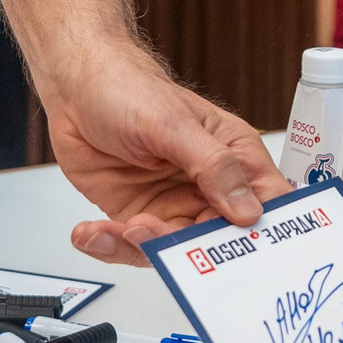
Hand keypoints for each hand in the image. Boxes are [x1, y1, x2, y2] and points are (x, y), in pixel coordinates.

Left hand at [56, 45, 290, 264]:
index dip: (264, 233)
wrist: (75, 89)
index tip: (244, 254)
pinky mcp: (136, 216)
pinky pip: (130, 247)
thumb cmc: (129, 89)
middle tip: (163, 238)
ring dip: (144, 247)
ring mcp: (172, 205)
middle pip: (219, 240)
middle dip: (191, 250)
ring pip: (173, 251)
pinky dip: (110, 246)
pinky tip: (91, 234)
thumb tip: (248, 209)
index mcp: (234, 156)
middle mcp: (207, 187)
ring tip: (122, 229)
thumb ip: (213, 165)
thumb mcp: (173, 123)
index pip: (266, 203)